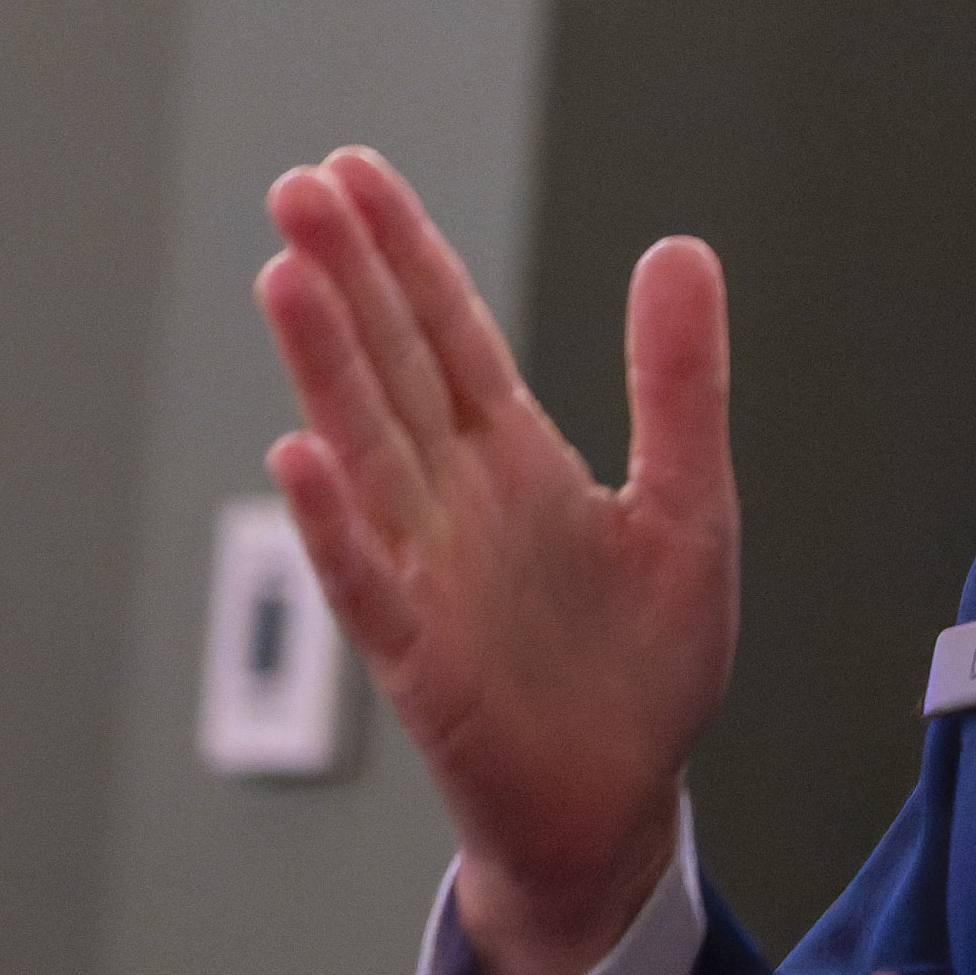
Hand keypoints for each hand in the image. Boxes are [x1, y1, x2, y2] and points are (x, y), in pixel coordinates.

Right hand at [257, 148, 737, 974]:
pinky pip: (370, 582)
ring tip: (284, 279)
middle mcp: (454, 501)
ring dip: (324, 369)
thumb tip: (680, 247)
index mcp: (511, 457)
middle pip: (390, 369)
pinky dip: (335, 524)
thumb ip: (681, 382)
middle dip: (347, 278)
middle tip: (297, 186)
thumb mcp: (690, 502)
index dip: (403, 252)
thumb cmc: (644, 664)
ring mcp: (429, 574)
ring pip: (365, 452)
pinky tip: (297, 457)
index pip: (446, 331)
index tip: (351, 171)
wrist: (621, 803)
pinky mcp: (423, 660)